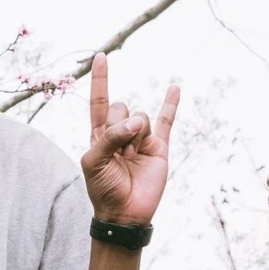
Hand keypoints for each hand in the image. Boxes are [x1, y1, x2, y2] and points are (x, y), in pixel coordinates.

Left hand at [80, 53, 179, 226]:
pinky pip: (166, 121)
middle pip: (122, 108)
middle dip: (120, 126)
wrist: (124, 213)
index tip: (101, 56)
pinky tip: (175, 88)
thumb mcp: (93, 162)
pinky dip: (170, 104)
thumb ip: (109, 137)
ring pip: (141, 117)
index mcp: (100, 134)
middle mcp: (120, 133)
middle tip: (119, 152)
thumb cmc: (103, 188)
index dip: (101, 79)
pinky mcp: (159, 147)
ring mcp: (141, 139)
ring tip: (131, 157)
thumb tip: (136, 123)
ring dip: (135, 136)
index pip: (99, 101)